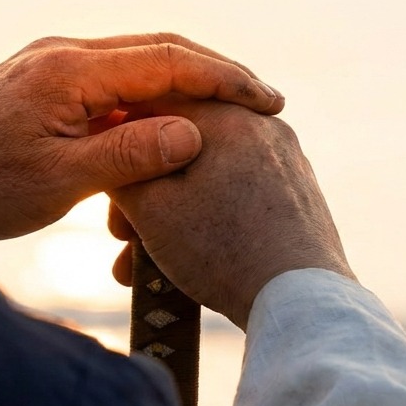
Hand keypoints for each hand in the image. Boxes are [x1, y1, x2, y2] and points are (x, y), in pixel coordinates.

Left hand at [0, 34, 284, 249]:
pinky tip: (169, 129)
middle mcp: (63, 53)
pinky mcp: (42, 84)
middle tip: (264, 103)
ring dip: (184, 86)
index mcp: (70, 69)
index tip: (270, 102)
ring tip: (228, 116)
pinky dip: (150, 100)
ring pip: (137, 65)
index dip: (226, 79)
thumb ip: (128, 155)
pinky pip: (112, 82)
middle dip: (216, 74)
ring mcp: (51, 65)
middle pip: (160, 50)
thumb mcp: (56, 183)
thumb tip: (195, 130)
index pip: (170, 60)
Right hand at [107, 100, 353, 328]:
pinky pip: (237, 194)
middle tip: (120, 236)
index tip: (105, 184)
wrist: (300, 299)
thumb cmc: (223, 249)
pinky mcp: (298, 193)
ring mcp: (286, 160)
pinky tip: (186, 262)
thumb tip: (113, 149)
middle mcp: (263, 126)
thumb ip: (123, 167)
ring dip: (171, 216)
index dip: (120, 143)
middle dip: (146, 193)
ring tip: (143, 266)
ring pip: (208, 176)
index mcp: (227, 115)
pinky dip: (207, 220)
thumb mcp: (151, 208)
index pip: (155, 106)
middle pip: (182, 147)